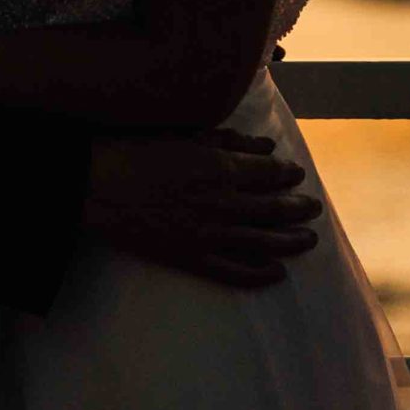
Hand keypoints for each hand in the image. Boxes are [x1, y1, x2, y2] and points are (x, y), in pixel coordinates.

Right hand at [82, 128, 323, 287]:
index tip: (297, 175)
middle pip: (274, 208)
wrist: (95, 187)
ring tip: (308, 239)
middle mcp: (222, 203)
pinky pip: (235, 272)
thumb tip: (267, 146)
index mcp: (221, 169)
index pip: (270, 175)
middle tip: (314, 208)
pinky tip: (277, 272)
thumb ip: (230, 142)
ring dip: (291, 241)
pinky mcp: (191, 258)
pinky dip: (260, 274)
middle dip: (299, 208)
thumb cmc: (136, 152)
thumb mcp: (186, 136)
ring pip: (263, 242)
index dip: (288, 176)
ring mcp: (208, 235)